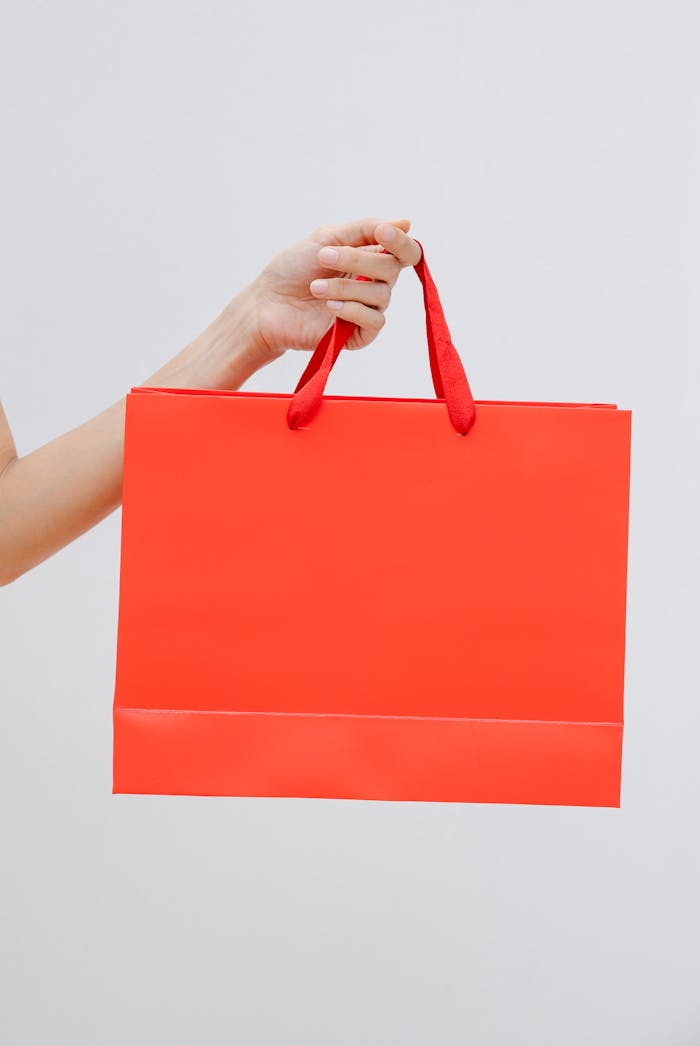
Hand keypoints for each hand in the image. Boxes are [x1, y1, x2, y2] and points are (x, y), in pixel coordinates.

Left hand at [250, 217, 422, 358]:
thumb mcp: (327, 238)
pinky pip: (374, 321)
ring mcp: (368, 309)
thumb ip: (365, 229)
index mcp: (371, 258)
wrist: (267, 303)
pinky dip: (352, 310)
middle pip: (392, 269)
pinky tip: (329, 307)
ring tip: (315, 288)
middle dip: (358, 260)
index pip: (405, 251)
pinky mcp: (359, 334)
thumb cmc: (294, 269)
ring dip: (345, 287)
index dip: (401, 242)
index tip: (382, 232)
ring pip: (381, 294)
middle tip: (323, 257)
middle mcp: (375, 284)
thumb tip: (408, 222)